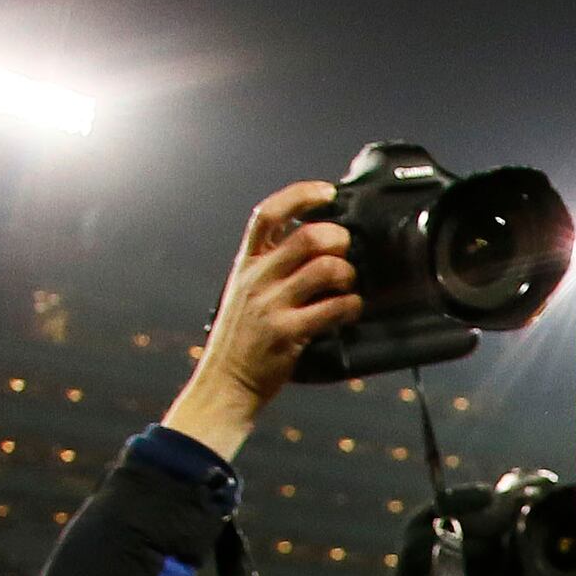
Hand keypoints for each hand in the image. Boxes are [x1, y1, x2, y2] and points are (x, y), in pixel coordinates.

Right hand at [160, 183, 363, 462]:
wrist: (224, 383)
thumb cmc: (243, 337)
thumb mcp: (246, 291)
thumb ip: (273, 265)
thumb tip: (319, 239)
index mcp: (246, 264)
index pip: (267, 214)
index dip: (300, 196)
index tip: (327, 192)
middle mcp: (256, 279)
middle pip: (306, 237)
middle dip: (337, 238)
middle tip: (345, 251)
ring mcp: (270, 305)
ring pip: (325, 269)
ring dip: (348, 274)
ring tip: (347, 285)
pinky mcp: (286, 332)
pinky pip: (334, 308)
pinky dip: (351, 305)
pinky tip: (350, 309)